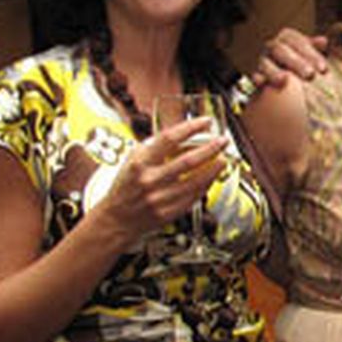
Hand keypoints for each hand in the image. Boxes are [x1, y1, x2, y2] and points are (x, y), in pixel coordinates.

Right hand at [94, 119, 227, 247]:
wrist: (117, 218)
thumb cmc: (126, 187)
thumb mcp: (135, 160)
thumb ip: (159, 148)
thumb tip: (188, 137)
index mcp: (140, 163)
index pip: (169, 139)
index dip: (190, 128)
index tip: (205, 122)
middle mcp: (150, 180)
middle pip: (188, 161)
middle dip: (211, 148)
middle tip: (222, 141)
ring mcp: (161, 198)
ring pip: (196, 180)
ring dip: (214, 168)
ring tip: (224, 158)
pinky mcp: (170, 212)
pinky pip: (195, 195)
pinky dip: (207, 184)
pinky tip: (212, 176)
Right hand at [252, 28, 328, 89]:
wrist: (286, 73)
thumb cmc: (303, 61)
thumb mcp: (310, 53)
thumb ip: (315, 47)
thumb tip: (323, 41)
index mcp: (287, 38)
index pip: (298, 42)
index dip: (311, 54)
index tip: (323, 68)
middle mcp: (273, 46)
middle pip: (281, 50)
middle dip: (296, 63)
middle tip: (310, 75)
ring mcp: (263, 60)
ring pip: (265, 63)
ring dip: (274, 72)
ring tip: (284, 81)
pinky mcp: (256, 74)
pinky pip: (254, 75)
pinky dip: (257, 79)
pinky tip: (261, 83)